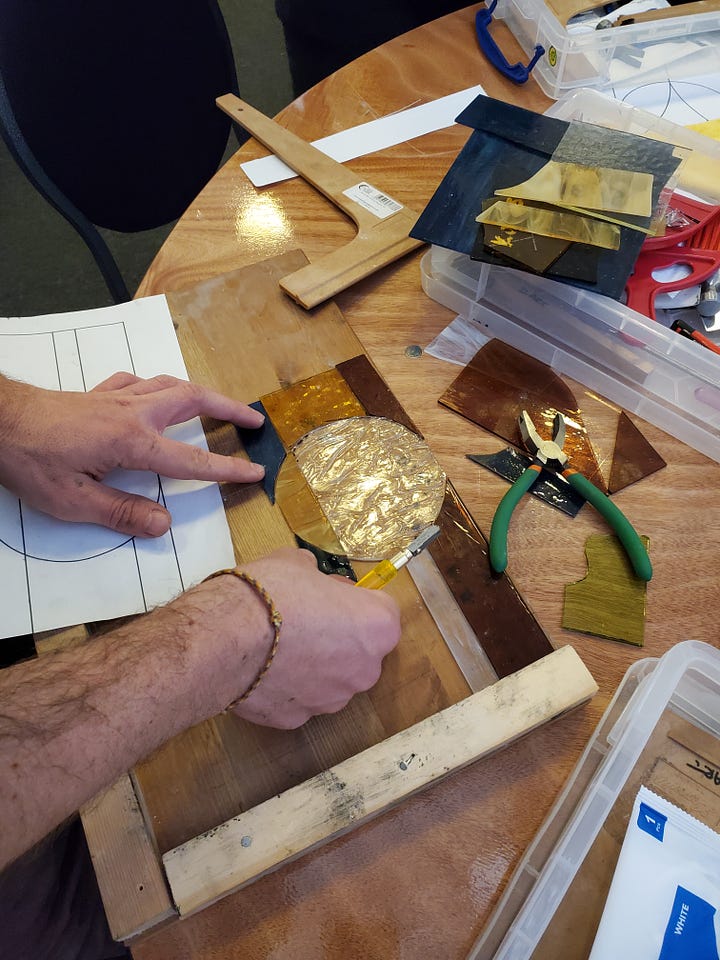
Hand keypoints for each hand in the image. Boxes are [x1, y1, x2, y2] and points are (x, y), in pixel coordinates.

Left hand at [0, 372, 264, 536]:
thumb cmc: (29, 459)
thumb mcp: (72, 501)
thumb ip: (120, 513)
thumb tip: (161, 524)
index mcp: (132, 442)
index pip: (190, 461)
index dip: (227, 469)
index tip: (255, 471)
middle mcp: (131, 413)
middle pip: (193, 400)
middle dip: (229, 408)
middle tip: (254, 419)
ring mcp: (114, 398)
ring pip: (169, 384)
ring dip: (201, 392)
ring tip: (219, 402)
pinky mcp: (97, 394)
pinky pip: (136, 381)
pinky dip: (156, 385)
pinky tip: (155, 394)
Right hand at [221, 548, 401, 728]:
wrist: (226, 637)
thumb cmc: (269, 594)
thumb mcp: (298, 563)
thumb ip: (316, 577)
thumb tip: (313, 581)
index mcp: (376, 627)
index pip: (382, 611)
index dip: (356, 601)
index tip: (334, 595)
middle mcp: (364, 669)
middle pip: (360, 651)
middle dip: (339, 637)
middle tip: (305, 619)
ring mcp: (331, 699)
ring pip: (331, 680)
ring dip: (314, 665)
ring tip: (278, 646)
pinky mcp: (298, 719)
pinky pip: (299, 699)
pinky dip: (286, 687)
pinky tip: (261, 669)